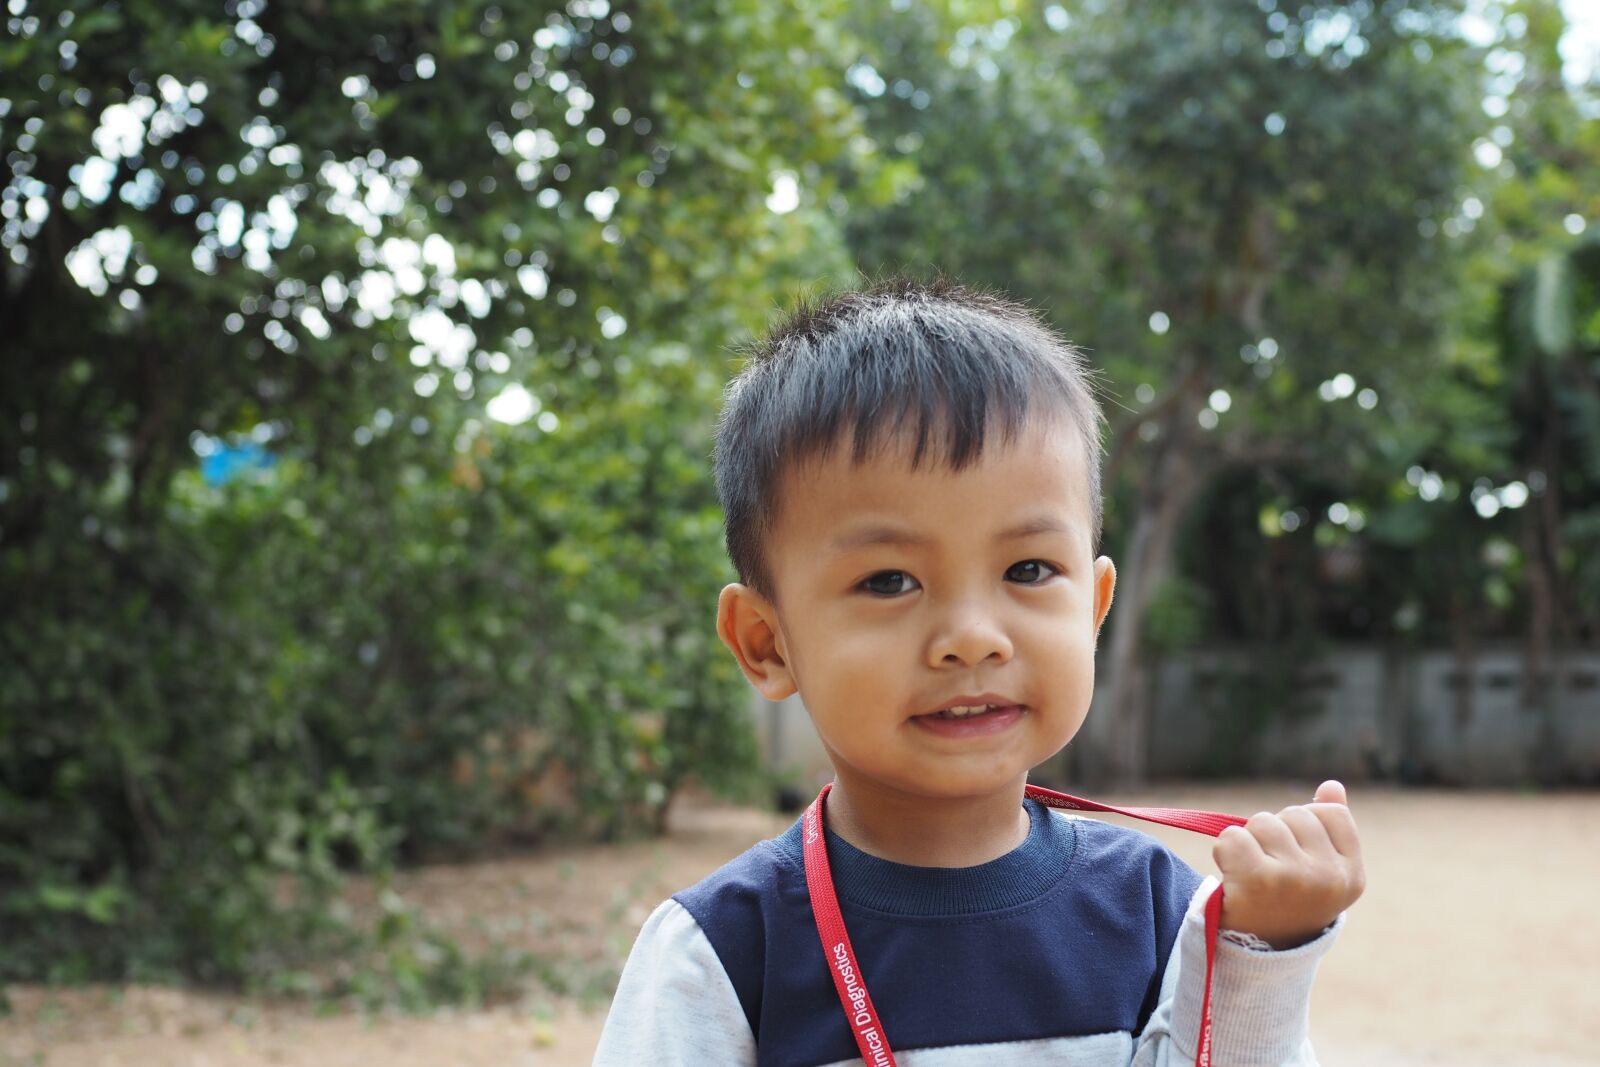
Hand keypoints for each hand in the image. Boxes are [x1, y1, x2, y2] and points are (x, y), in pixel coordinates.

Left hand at [1212, 780, 1365, 948]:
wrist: (1255, 954)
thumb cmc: (1287, 903)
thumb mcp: (1319, 872)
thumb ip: (1329, 829)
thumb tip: (1332, 785)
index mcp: (1351, 875)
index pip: (1331, 813)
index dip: (1305, 825)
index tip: (1297, 856)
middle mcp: (1329, 878)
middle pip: (1294, 814)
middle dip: (1275, 834)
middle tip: (1271, 870)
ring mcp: (1296, 878)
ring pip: (1262, 822)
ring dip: (1249, 842)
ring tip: (1253, 875)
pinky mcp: (1259, 879)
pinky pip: (1233, 836)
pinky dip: (1225, 851)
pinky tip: (1234, 877)